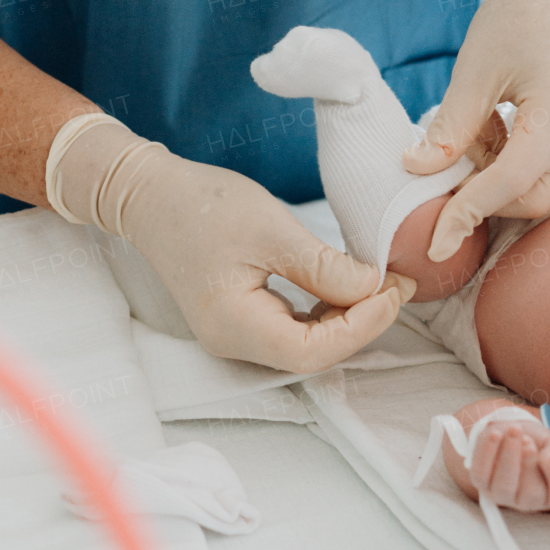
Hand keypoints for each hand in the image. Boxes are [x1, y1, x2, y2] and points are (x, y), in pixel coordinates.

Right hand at [50, 117, 412, 370]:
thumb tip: (374, 288)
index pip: (312, 351)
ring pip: (304, 344)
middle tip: (398, 284)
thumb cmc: (204, 205)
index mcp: (235, 326)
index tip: (394, 289)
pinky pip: (291, 328)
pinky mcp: (240, 318)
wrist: (152, 195)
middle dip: (360, 324)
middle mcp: (233, 342)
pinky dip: (324, 312)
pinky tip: (345, 286)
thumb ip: (322, 267)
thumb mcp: (272, 230)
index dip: (361, 326)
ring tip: (380, 282)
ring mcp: (234, 334)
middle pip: (311, 354)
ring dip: (346, 319)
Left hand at [404, 0, 549, 259]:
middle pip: (531, 198)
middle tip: (442, 177)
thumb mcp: (477, 69)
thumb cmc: (522, 12)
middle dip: (484, 199)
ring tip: (468, 133)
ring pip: (540, 184)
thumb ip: (450, 128)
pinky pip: (547, 162)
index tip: (433, 243)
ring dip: (497, 176)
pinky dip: (512, 158)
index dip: (466, 215)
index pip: (508, 185)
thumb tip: (416, 170)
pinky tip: (490, 125)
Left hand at [462, 412, 549, 511]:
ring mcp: (503, 496)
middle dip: (529, 464)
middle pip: (530, 494)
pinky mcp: (482, 483)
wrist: (511, 433)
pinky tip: (496, 434)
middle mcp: (528, 501)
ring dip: (509, 456)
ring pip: (504, 487)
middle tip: (528, 440)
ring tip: (514, 430)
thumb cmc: (538, 443)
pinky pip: (481, 473)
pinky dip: (488, 452)